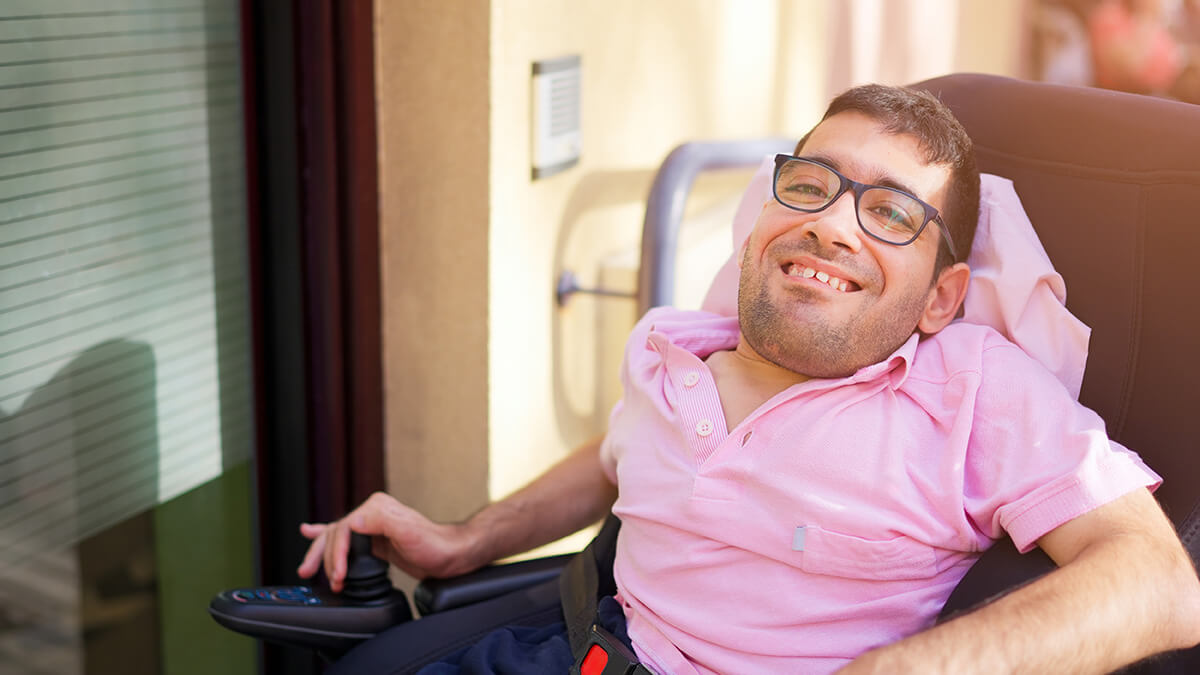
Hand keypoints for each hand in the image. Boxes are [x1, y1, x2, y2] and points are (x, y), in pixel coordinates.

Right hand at [296, 492, 481, 591]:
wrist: (451, 556)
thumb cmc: (434, 545)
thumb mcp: (408, 531)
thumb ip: (381, 522)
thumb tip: (352, 521)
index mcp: (376, 508)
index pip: (342, 529)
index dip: (337, 553)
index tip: (339, 574)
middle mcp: (372, 513)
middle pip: (335, 534)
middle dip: (325, 558)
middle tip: (324, 578)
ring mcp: (372, 526)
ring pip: (335, 537)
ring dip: (321, 553)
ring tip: (307, 569)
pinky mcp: (375, 540)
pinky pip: (345, 539)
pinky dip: (326, 537)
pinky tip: (311, 532)